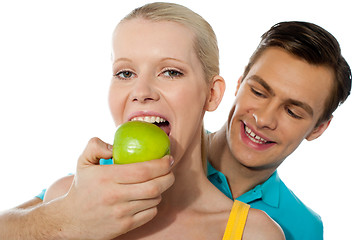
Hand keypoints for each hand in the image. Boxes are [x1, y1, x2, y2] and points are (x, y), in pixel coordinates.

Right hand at [58, 137, 174, 239]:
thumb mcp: (83, 162)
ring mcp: (121, 213)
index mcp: (106, 177)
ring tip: (159, 182)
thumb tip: (116, 145)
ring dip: (162, 190)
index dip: (161, 164)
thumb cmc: (82, 188)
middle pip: (154, 186)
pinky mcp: (125, 226)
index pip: (143, 170)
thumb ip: (95, 146)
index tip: (168, 158)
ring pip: (154, 199)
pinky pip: (150, 213)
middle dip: (168, 176)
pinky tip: (150, 197)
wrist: (71, 221)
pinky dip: (155, 204)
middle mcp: (114, 196)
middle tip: (170, 170)